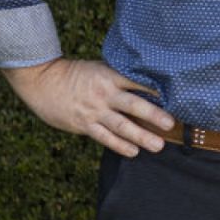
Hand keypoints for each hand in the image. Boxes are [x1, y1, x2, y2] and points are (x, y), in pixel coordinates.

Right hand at [0, 58, 175, 157]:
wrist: (43, 82)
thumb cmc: (76, 74)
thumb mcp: (99, 68)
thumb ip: (120, 76)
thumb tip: (148, 81)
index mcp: (110, 76)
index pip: (138, 82)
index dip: (157, 89)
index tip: (177, 97)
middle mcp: (104, 94)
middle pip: (133, 105)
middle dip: (153, 115)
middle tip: (171, 124)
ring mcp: (94, 111)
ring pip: (121, 125)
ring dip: (141, 136)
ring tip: (158, 145)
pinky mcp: (84, 125)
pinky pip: (105, 137)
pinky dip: (119, 146)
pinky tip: (134, 151)